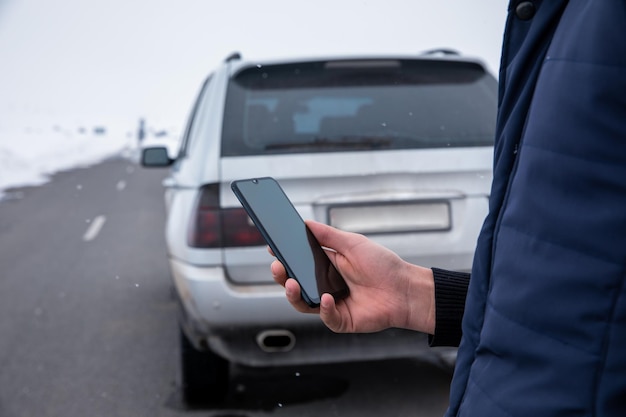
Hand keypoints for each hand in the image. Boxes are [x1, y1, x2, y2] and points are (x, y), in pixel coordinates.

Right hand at [271, 220, 434, 333]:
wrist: (405, 289)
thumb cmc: (383, 265)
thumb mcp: (352, 243)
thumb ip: (327, 235)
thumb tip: (305, 223)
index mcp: (326, 266)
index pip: (298, 261)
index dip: (284, 256)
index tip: (272, 248)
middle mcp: (325, 285)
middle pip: (295, 283)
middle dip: (282, 275)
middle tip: (277, 267)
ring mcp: (332, 304)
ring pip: (303, 303)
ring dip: (293, 294)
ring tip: (292, 283)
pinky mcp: (341, 320)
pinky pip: (325, 316)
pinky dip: (324, 308)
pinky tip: (326, 298)